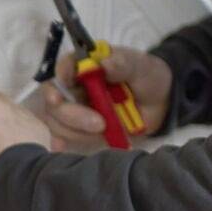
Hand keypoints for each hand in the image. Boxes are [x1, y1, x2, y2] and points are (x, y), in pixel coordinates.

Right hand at [41, 42, 171, 150]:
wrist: (158, 103)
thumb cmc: (146, 77)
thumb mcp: (140, 66)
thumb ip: (123, 64)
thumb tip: (105, 64)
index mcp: (85, 63)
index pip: (64, 66)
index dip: (61, 77)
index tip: (65, 89)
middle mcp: (73, 84)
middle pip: (53, 98)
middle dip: (70, 114)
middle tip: (99, 124)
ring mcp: (73, 107)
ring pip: (56, 120)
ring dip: (76, 131)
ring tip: (105, 130)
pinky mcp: (77, 127)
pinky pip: (61, 135)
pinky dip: (61, 141)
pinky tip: (63, 147)